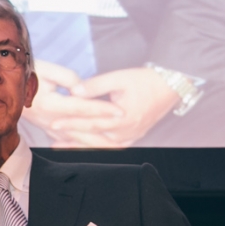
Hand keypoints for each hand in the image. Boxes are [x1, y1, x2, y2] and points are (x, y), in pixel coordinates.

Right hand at [22, 60, 123, 144]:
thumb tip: (81, 89)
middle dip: (106, 127)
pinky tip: (94, 149)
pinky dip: (83, 146)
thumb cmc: (26, 73)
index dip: (102, 109)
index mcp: (50, 104)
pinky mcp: (48, 130)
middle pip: (83, 127)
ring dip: (97, 142)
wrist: (3, 88)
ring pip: (77, 139)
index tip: (120, 111)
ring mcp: (48, 127)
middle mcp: (50, 120)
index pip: (82, 108)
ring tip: (117, 145)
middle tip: (127, 127)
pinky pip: (68, 141)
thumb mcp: (45, 69)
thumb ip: (67, 77)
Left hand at [45, 68, 178, 148]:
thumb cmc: (146, 80)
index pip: (90, 123)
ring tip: (62, 146)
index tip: (53, 124)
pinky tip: (85, 146)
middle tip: (52, 139)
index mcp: (122, 118)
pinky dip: (97, 147)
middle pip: (94, 138)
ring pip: (102, 145)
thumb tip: (73, 90)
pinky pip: (113, 146)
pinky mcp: (134, 136)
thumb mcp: (119, 78)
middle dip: (72, 138)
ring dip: (82, 146)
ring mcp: (131, 136)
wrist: (172, 85)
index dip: (71, 124)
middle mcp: (127, 132)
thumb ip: (95, 86)